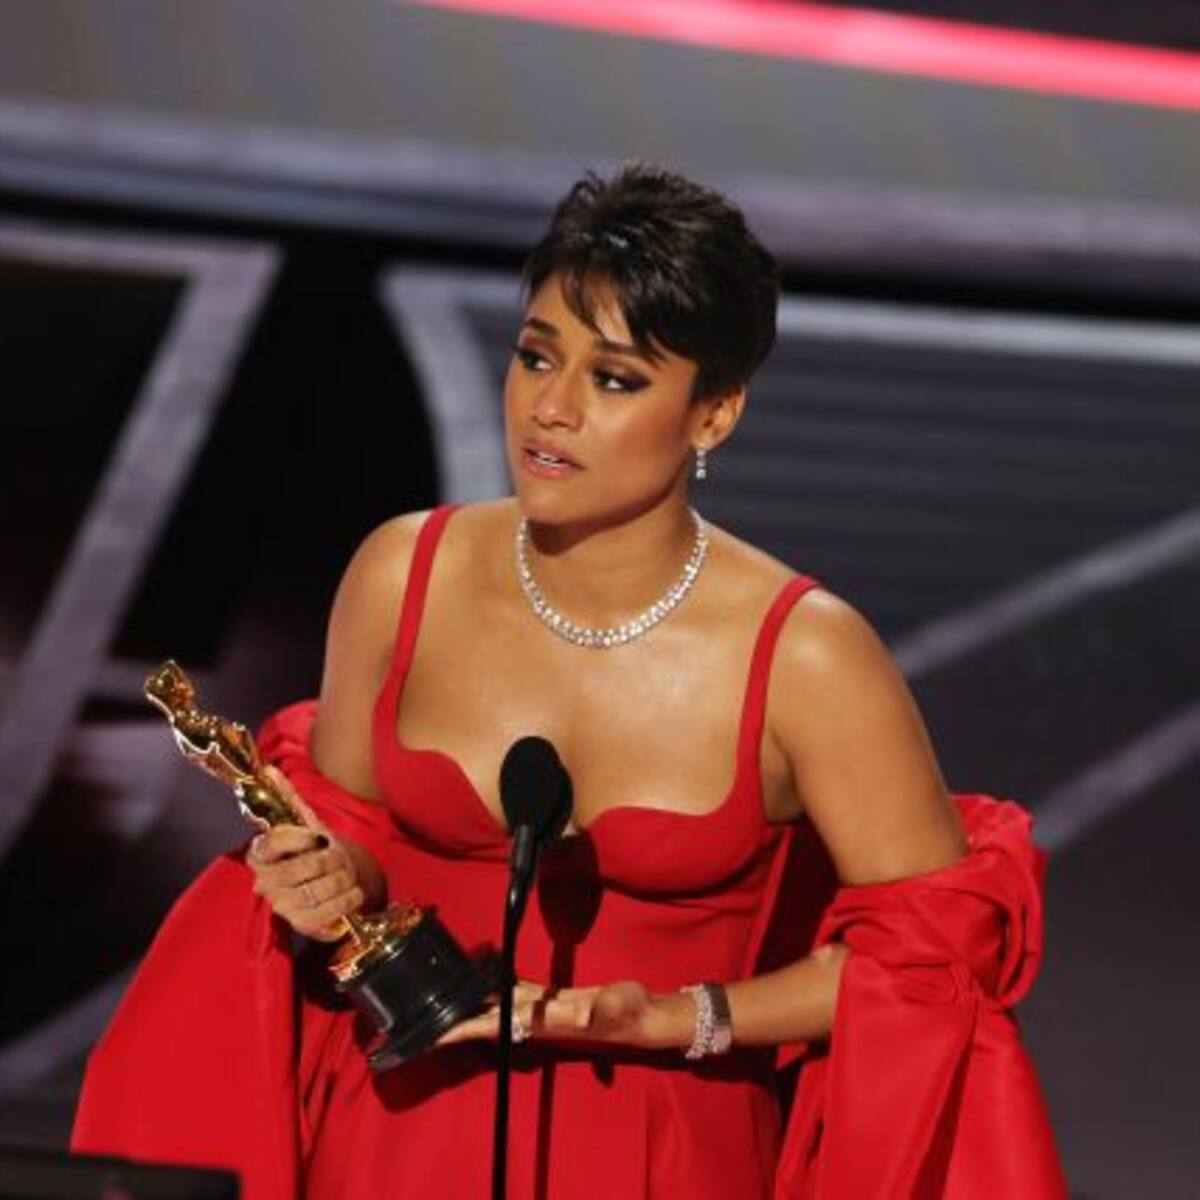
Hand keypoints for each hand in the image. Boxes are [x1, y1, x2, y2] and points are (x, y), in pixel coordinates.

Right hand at [244, 765, 363, 940]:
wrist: (330, 878)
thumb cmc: (315, 848)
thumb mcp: (306, 821)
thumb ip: (287, 796)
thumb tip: (269, 769)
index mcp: (261, 853)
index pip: (274, 842)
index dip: (300, 839)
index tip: (321, 837)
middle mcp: (265, 882)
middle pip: (299, 870)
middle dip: (330, 861)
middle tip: (341, 856)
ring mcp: (281, 905)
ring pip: (315, 892)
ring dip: (342, 881)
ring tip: (349, 875)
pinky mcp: (301, 925)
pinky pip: (327, 915)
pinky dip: (346, 902)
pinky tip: (353, 892)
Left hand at [438, 979, 673, 1050]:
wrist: (643, 1017)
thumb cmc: (632, 1011)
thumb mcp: (621, 1005)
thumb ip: (607, 1007)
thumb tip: (588, 1013)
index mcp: (544, 1022)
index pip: (495, 1026)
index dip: (466, 1030)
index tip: (435, 1035)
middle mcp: (536, 1020)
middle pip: (486, 1021)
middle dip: (455, 1023)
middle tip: (421, 1024)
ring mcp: (542, 1011)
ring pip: (496, 1009)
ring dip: (471, 1009)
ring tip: (442, 1003)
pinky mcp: (551, 1000)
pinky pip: (514, 995)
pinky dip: (494, 991)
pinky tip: (482, 983)